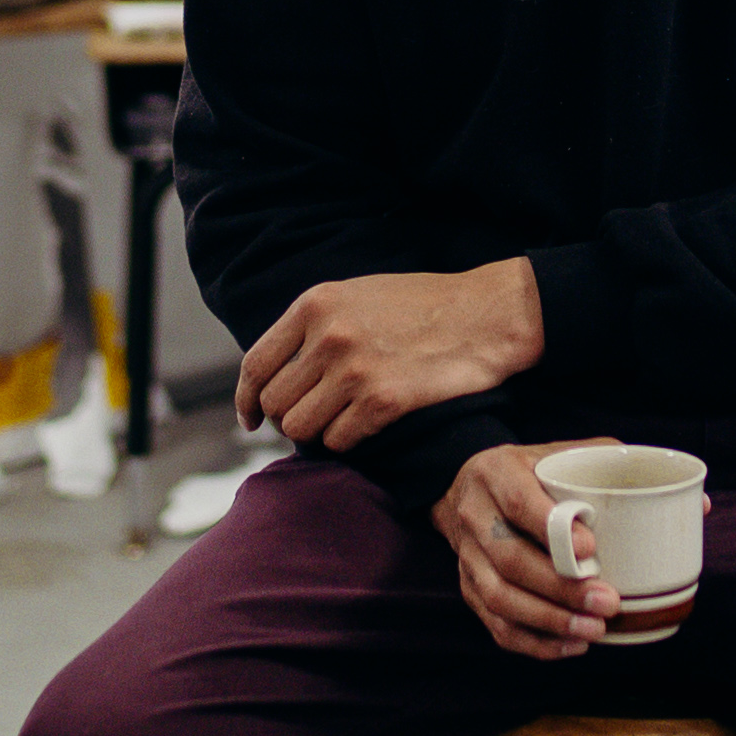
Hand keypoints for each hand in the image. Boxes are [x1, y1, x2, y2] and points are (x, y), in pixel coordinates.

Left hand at [234, 259, 541, 452]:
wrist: (487, 314)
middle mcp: (328, 336)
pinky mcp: (384, 401)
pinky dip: (348, 440)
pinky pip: (338, 441)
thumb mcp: (358, 295)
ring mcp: (354, 370)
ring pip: (301, 428)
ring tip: (343, 420)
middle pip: (276, 403)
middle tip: (316, 418)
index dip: (247, 399)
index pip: (254, 365)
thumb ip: (315, 325)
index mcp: (316, 304)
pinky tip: (369, 424)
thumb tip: (276, 371)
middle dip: (290, 418)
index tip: (251, 418)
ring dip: (318, 432)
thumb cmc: (424, 306)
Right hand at [441, 439, 624, 660]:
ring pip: (499, 597)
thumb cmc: (529, 472)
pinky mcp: (469, 588)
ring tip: (593, 629)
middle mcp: (475, 515)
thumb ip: (604, 463)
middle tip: (607, 602)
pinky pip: (496, 624)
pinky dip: (534, 642)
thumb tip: (675, 496)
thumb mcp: (559, 453)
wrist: (469, 488)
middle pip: (511, 559)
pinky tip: (570, 645)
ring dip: (549, 620)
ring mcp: (467, 556)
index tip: (591, 550)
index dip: (553, 529)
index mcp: (497, 473)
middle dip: (561, 588)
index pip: (519, 503)